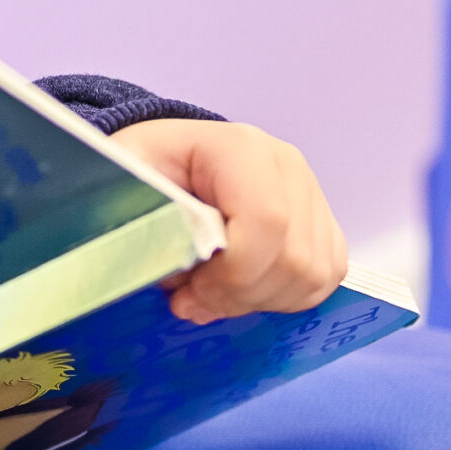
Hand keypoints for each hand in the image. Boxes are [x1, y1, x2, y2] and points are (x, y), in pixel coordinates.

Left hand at [109, 119, 348, 324]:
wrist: (166, 158)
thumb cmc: (145, 170)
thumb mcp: (126, 183)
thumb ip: (143, 222)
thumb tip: (170, 278)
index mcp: (239, 148)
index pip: (266, 220)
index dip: (232, 273)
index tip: (187, 293)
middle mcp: (286, 166)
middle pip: (293, 256)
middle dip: (239, 295)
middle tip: (191, 301)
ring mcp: (310, 193)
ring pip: (312, 274)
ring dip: (259, 300)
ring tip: (211, 293)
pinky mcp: (320, 223)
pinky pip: (324, 277)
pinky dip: (282, 297)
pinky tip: (240, 291)